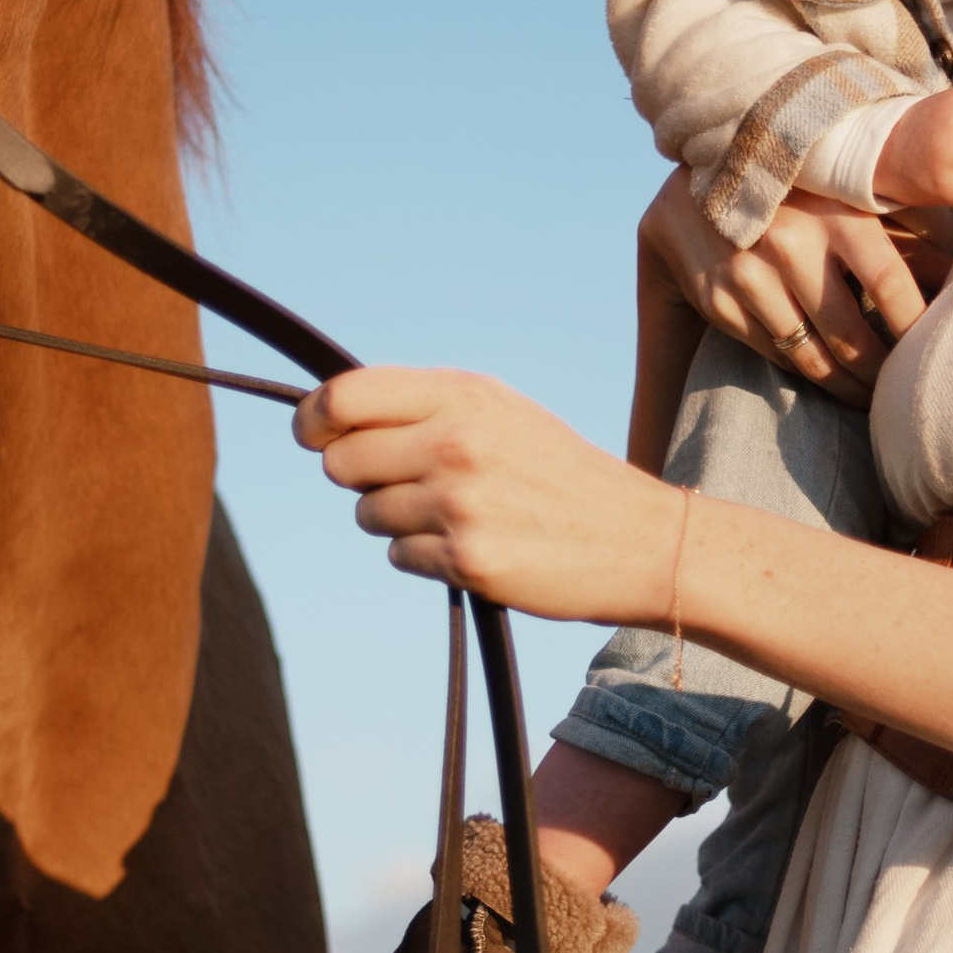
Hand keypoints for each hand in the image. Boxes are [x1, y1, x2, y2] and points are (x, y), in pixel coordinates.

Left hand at [296, 365, 683, 619]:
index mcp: (464, 394)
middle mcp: (455, 440)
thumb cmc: (559, 475)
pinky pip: (399, 557)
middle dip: (361, 477)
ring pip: (368, 514)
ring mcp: (458, 501)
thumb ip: (424, 407)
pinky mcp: (465, 559)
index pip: (345, 395)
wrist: (640, 540)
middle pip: (343, 461)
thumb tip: (332, 416)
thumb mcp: (500, 413)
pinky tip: (476, 546)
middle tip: (410, 484)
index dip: (314, 418)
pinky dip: (426, 558)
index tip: (312, 433)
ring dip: (398, 521)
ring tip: (461, 516)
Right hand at [638, 168, 921, 400]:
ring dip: (848, 387)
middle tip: (901, 390)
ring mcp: (749, 276)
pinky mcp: (721, 303)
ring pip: (813, 359)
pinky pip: (777, 356)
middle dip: (882, 374)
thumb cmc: (797, 200)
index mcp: (835, 215)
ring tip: (870, 396)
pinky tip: (827, 374)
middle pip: (852, 337)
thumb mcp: (848, 204)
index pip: (890, 284)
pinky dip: (807, 370)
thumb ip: (905, 240)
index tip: (932, 354)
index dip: (915, 328)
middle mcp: (790, 245)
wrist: (696, 193)